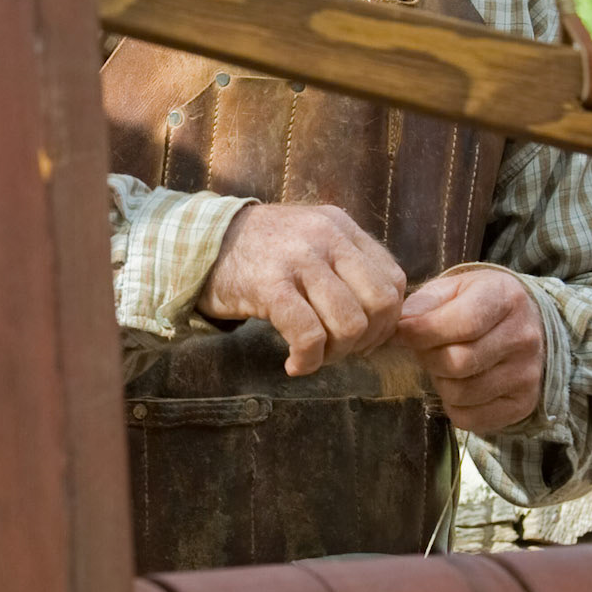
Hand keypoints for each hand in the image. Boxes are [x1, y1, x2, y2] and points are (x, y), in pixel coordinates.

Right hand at [197, 203, 406, 375]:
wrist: (198, 243)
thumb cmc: (259, 253)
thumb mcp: (309, 240)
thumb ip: (346, 264)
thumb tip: (383, 316)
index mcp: (341, 226)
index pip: (393, 280)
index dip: (386, 321)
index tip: (362, 338)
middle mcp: (326, 237)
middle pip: (380, 304)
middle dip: (366, 341)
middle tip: (339, 351)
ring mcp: (298, 258)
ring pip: (349, 323)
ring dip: (336, 354)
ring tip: (314, 356)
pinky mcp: (270, 284)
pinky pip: (308, 334)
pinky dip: (308, 360)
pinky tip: (294, 364)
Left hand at [393, 268, 543, 433]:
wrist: (526, 325)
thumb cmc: (478, 305)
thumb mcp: (454, 288)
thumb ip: (425, 303)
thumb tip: (400, 326)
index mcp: (506, 299)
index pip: (463, 323)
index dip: (422, 332)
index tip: (400, 333)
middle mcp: (523, 338)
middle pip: (459, 362)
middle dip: (428, 358)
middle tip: (423, 350)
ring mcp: (527, 374)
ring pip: (461, 393)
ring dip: (440, 382)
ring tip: (443, 366)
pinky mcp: (522, 404)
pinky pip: (471, 419)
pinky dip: (453, 406)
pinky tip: (457, 385)